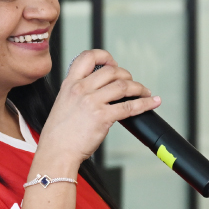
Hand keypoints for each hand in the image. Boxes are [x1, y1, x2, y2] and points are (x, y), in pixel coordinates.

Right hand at [38, 49, 159, 164]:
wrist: (56, 152)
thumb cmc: (59, 134)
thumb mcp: (62, 104)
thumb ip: (78, 93)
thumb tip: (99, 91)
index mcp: (70, 84)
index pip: (87, 57)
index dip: (104, 56)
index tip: (113, 63)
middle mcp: (81, 89)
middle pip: (111, 71)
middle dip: (126, 75)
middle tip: (131, 82)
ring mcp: (92, 102)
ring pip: (123, 86)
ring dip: (139, 88)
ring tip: (144, 92)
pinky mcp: (102, 117)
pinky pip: (129, 107)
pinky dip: (145, 103)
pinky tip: (152, 103)